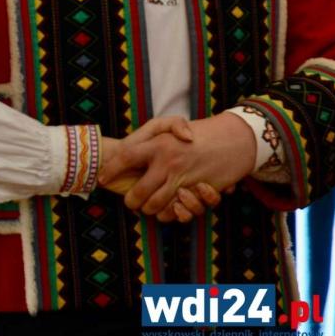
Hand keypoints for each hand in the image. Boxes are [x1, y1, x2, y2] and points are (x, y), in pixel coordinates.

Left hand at [101, 113, 255, 215]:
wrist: (232, 141)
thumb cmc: (195, 131)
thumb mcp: (170, 122)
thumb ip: (156, 126)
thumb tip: (146, 146)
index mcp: (158, 145)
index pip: (126, 157)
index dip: (111, 169)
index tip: (102, 179)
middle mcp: (168, 163)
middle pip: (139, 190)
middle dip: (130, 199)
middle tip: (129, 201)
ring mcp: (183, 179)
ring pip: (156, 204)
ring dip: (149, 208)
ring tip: (146, 206)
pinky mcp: (198, 192)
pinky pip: (180, 211)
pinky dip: (172, 213)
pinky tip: (170, 208)